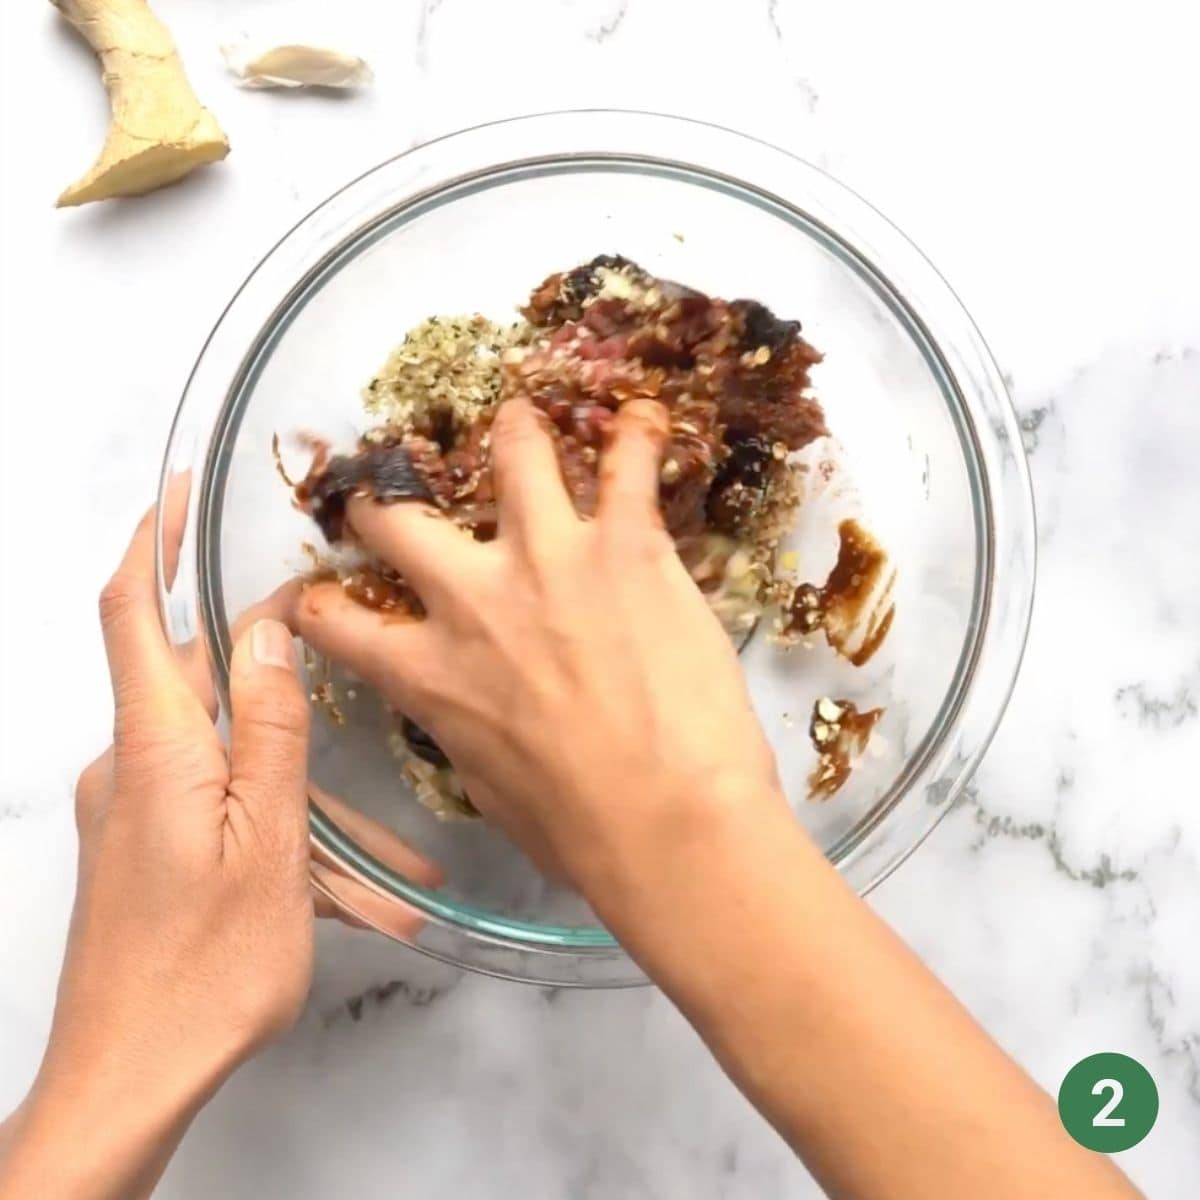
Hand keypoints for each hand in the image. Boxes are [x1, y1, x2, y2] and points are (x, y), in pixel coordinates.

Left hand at [0, 490, 437, 1199]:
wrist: (128, 1082)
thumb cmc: (203, 970)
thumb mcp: (267, 843)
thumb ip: (268, 730)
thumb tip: (268, 630)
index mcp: (155, 748)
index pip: (128, 611)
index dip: (150, 541)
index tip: (181, 491)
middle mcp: (135, 766)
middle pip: (201, 684)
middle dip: (279, 682)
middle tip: (347, 668)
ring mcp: (138, 813)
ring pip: (231, 765)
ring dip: (305, 799)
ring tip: (392, 869)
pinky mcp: (149, 852)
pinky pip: (224, 815)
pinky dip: (285, 838)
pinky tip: (358, 903)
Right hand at [292, 397, 787, 896]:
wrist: (668, 821)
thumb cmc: (578, 832)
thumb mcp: (486, 788)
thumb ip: (463, 727)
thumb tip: (467, 708)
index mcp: (427, 674)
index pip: (337, 623)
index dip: (319, 604)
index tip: (322, 593)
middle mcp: (471, 599)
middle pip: (400, 522)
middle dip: (384, 503)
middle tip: (391, 495)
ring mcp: (548, 557)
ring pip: (514, 452)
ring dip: (514, 433)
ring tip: (520, 421)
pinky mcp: (625, 543)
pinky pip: (629, 464)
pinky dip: (637, 437)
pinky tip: (644, 420)